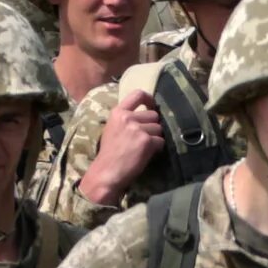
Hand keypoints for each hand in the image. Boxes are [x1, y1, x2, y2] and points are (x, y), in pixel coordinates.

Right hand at [77, 90, 165, 205]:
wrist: (106, 173)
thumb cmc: (109, 154)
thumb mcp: (112, 129)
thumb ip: (126, 119)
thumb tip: (145, 115)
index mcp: (118, 112)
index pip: (138, 94)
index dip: (149, 99)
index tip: (152, 106)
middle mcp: (127, 117)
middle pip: (153, 115)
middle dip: (152, 127)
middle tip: (143, 139)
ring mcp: (137, 129)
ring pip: (158, 129)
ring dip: (154, 138)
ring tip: (142, 148)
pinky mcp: (146, 141)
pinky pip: (160, 142)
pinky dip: (156, 149)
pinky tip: (145, 155)